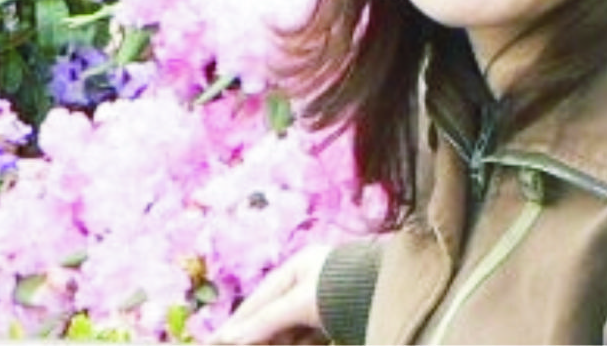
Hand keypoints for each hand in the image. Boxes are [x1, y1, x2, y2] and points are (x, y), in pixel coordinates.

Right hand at [210, 244, 333, 344]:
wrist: (390, 295)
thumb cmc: (343, 288)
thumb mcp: (300, 302)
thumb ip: (266, 320)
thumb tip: (231, 337)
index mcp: (297, 268)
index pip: (259, 300)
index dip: (237, 322)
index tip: (216, 341)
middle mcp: (307, 284)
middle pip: (272, 317)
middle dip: (257, 336)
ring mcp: (322, 304)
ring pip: (289, 330)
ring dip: (276, 341)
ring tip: (261, 345)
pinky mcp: (334, 322)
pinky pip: (306, 337)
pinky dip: (295, 343)